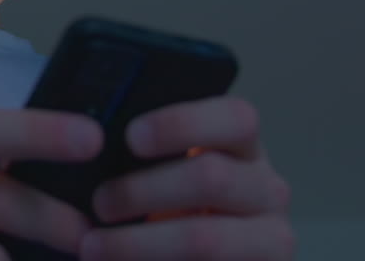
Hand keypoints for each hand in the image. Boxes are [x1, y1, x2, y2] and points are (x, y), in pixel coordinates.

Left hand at [82, 96, 294, 259]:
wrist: (196, 260)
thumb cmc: (171, 208)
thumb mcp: (166, 174)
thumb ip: (144, 158)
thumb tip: (95, 147)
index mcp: (243, 146)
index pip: (233, 119)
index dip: (181, 124)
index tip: (131, 137)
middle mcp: (267, 188)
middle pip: (210, 178)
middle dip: (143, 190)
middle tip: (99, 203)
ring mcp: (271, 239)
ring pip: (203, 239)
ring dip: (138, 244)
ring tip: (92, 247)